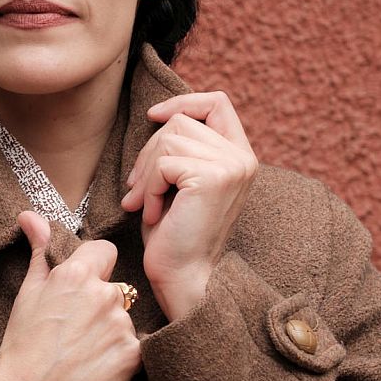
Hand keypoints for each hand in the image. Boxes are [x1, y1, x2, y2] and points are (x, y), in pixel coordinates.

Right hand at [0, 211, 142, 380]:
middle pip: (117, 287)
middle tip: (75, 331)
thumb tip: (31, 215)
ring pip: (124, 318)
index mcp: (76, 275)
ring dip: (111, 330)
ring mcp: (121, 325)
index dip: (94, 268)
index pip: (105, 251)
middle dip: (101, 304)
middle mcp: (104, 295)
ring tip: (84, 352)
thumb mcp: (28, 294)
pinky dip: (121, 355)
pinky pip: (135, 345)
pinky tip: (98, 367)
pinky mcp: (134, 355)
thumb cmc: (22, 348)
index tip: (81, 289)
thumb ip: (40, 251)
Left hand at [119, 90, 258, 322]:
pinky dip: (148, 189)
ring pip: (168, 139)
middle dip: (148, 153)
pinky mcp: (214, 177)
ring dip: (146, 173)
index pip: (217, 103)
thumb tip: (157, 114)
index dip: (182, 102)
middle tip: (137, 190)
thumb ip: (180, 148)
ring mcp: (232, 166)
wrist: (183, 277)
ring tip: (145, 204)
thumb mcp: (179, 180)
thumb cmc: (174, 234)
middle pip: (182, 121)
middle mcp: (243, 158)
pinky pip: (164, 163)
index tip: (153, 117)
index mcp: (239, 156)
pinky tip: (152, 215)